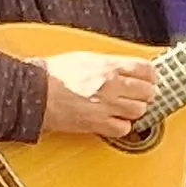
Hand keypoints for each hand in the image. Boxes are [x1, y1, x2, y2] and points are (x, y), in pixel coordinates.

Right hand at [35, 49, 161, 140]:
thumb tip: (126, 68)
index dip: (150, 76)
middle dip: (144, 94)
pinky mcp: (97, 123)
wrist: (34, 93)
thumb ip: (109, 63)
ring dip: (134, 110)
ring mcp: (105, 105)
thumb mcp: (85, 58)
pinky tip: (113, 121)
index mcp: (108, 66)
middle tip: (137, 95)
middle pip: (147, 91)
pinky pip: (123, 128)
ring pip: (139, 110)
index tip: (148, 80)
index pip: (146, 70)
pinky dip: (121, 126)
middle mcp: (111, 85)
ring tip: (123, 108)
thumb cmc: (53, 75)